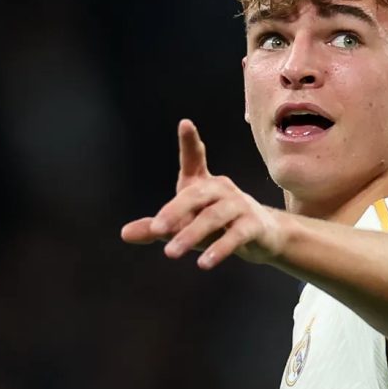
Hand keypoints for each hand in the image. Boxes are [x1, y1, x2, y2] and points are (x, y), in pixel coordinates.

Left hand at [122, 120, 291, 269]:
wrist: (263, 236)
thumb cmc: (218, 225)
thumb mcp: (185, 226)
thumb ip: (156, 228)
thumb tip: (124, 233)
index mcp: (204, 184)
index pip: (195, 160)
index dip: (190, 143)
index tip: (186, 125)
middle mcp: (222, 189)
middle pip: (196, 195)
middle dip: (174, 211)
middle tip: (156, 229)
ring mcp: (239, 206)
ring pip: (213, 217)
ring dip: (191, 234)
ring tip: (170, 252)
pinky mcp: (252, 226)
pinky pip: (235, 236)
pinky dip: (219, 249)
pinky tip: (203, 263)